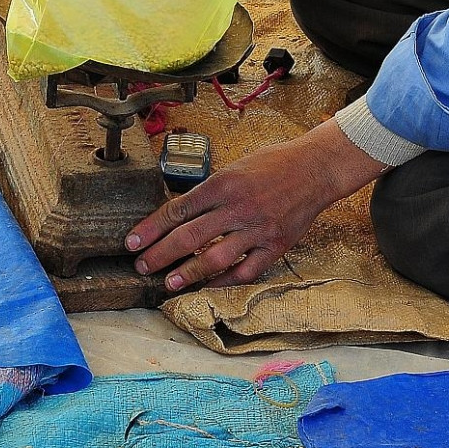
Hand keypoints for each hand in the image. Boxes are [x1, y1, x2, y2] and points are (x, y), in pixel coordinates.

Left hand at [127, 119, 388, 291]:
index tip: (132, 242)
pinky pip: (247, 270)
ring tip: (170, 282)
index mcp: (223, 183)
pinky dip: (226, 280)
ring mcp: (257, 229)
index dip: (151, 229)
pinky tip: (210, 284)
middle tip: (142, 266)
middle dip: (160, 254)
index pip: (177, 209)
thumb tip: (179, 213)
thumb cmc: (274, 163)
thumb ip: (210, 190)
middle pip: (189, 237)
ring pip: (215, 258)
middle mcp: (238, 207)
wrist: (316, 168)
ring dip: (188, 273)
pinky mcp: (276, 245)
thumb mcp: (235, 166)